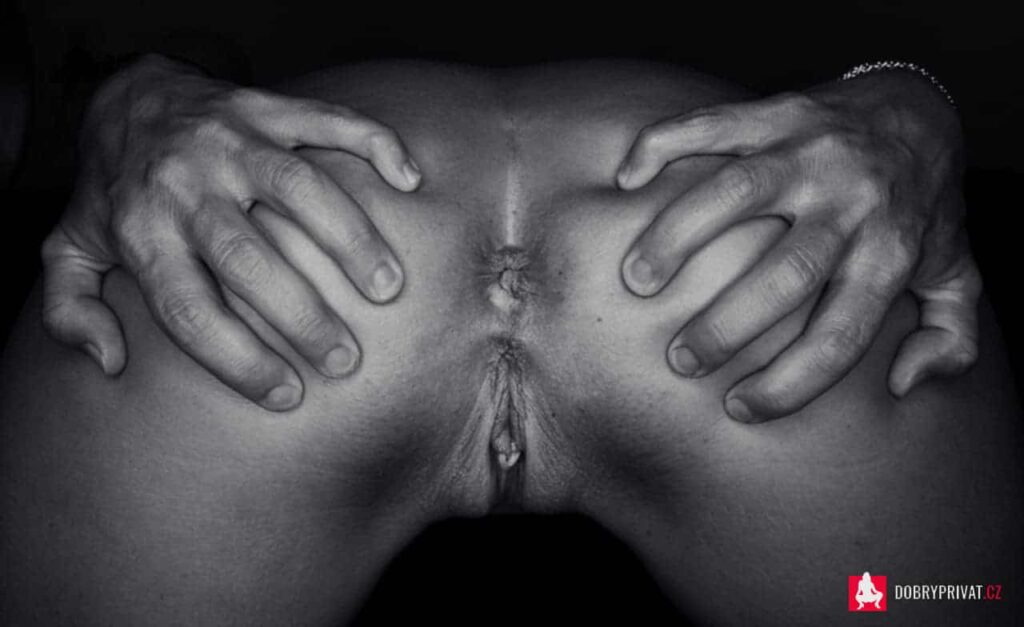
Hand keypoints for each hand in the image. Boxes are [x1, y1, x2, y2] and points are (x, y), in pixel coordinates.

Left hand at [41, 54, 421, 410]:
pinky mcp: (267, 107)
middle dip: (303, 316)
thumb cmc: (113, 190)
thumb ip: (71, 311)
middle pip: (250, 259)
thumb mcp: (69, 249)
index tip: (287, 395)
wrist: (126, 96)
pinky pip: (328, 120)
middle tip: (345, 359)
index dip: (238, 362)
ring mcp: (231, 141)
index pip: (190, 311)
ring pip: (299, 189)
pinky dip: (376, 144)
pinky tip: (409, 181)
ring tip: (389, 288)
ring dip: (351, 240)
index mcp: (142, 231)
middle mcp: (187, 185)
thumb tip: (110, 361)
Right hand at [616, 70, 978, 422]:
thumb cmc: (923, 206)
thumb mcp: (956, 274)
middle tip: (680, 359)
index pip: (840, 336)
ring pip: (734, 193)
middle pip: (783, 274)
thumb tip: (903, 383)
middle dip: (723, 326)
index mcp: (892, 251)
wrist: (919, 109)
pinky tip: (627, 180)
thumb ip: (950, 339)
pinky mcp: (776, 111)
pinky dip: (661, 147)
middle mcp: (852, 200)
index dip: (789, 384)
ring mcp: (810, 150)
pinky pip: (711, 125)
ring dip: (675, 239)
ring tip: (636, 281)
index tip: (740, 408)